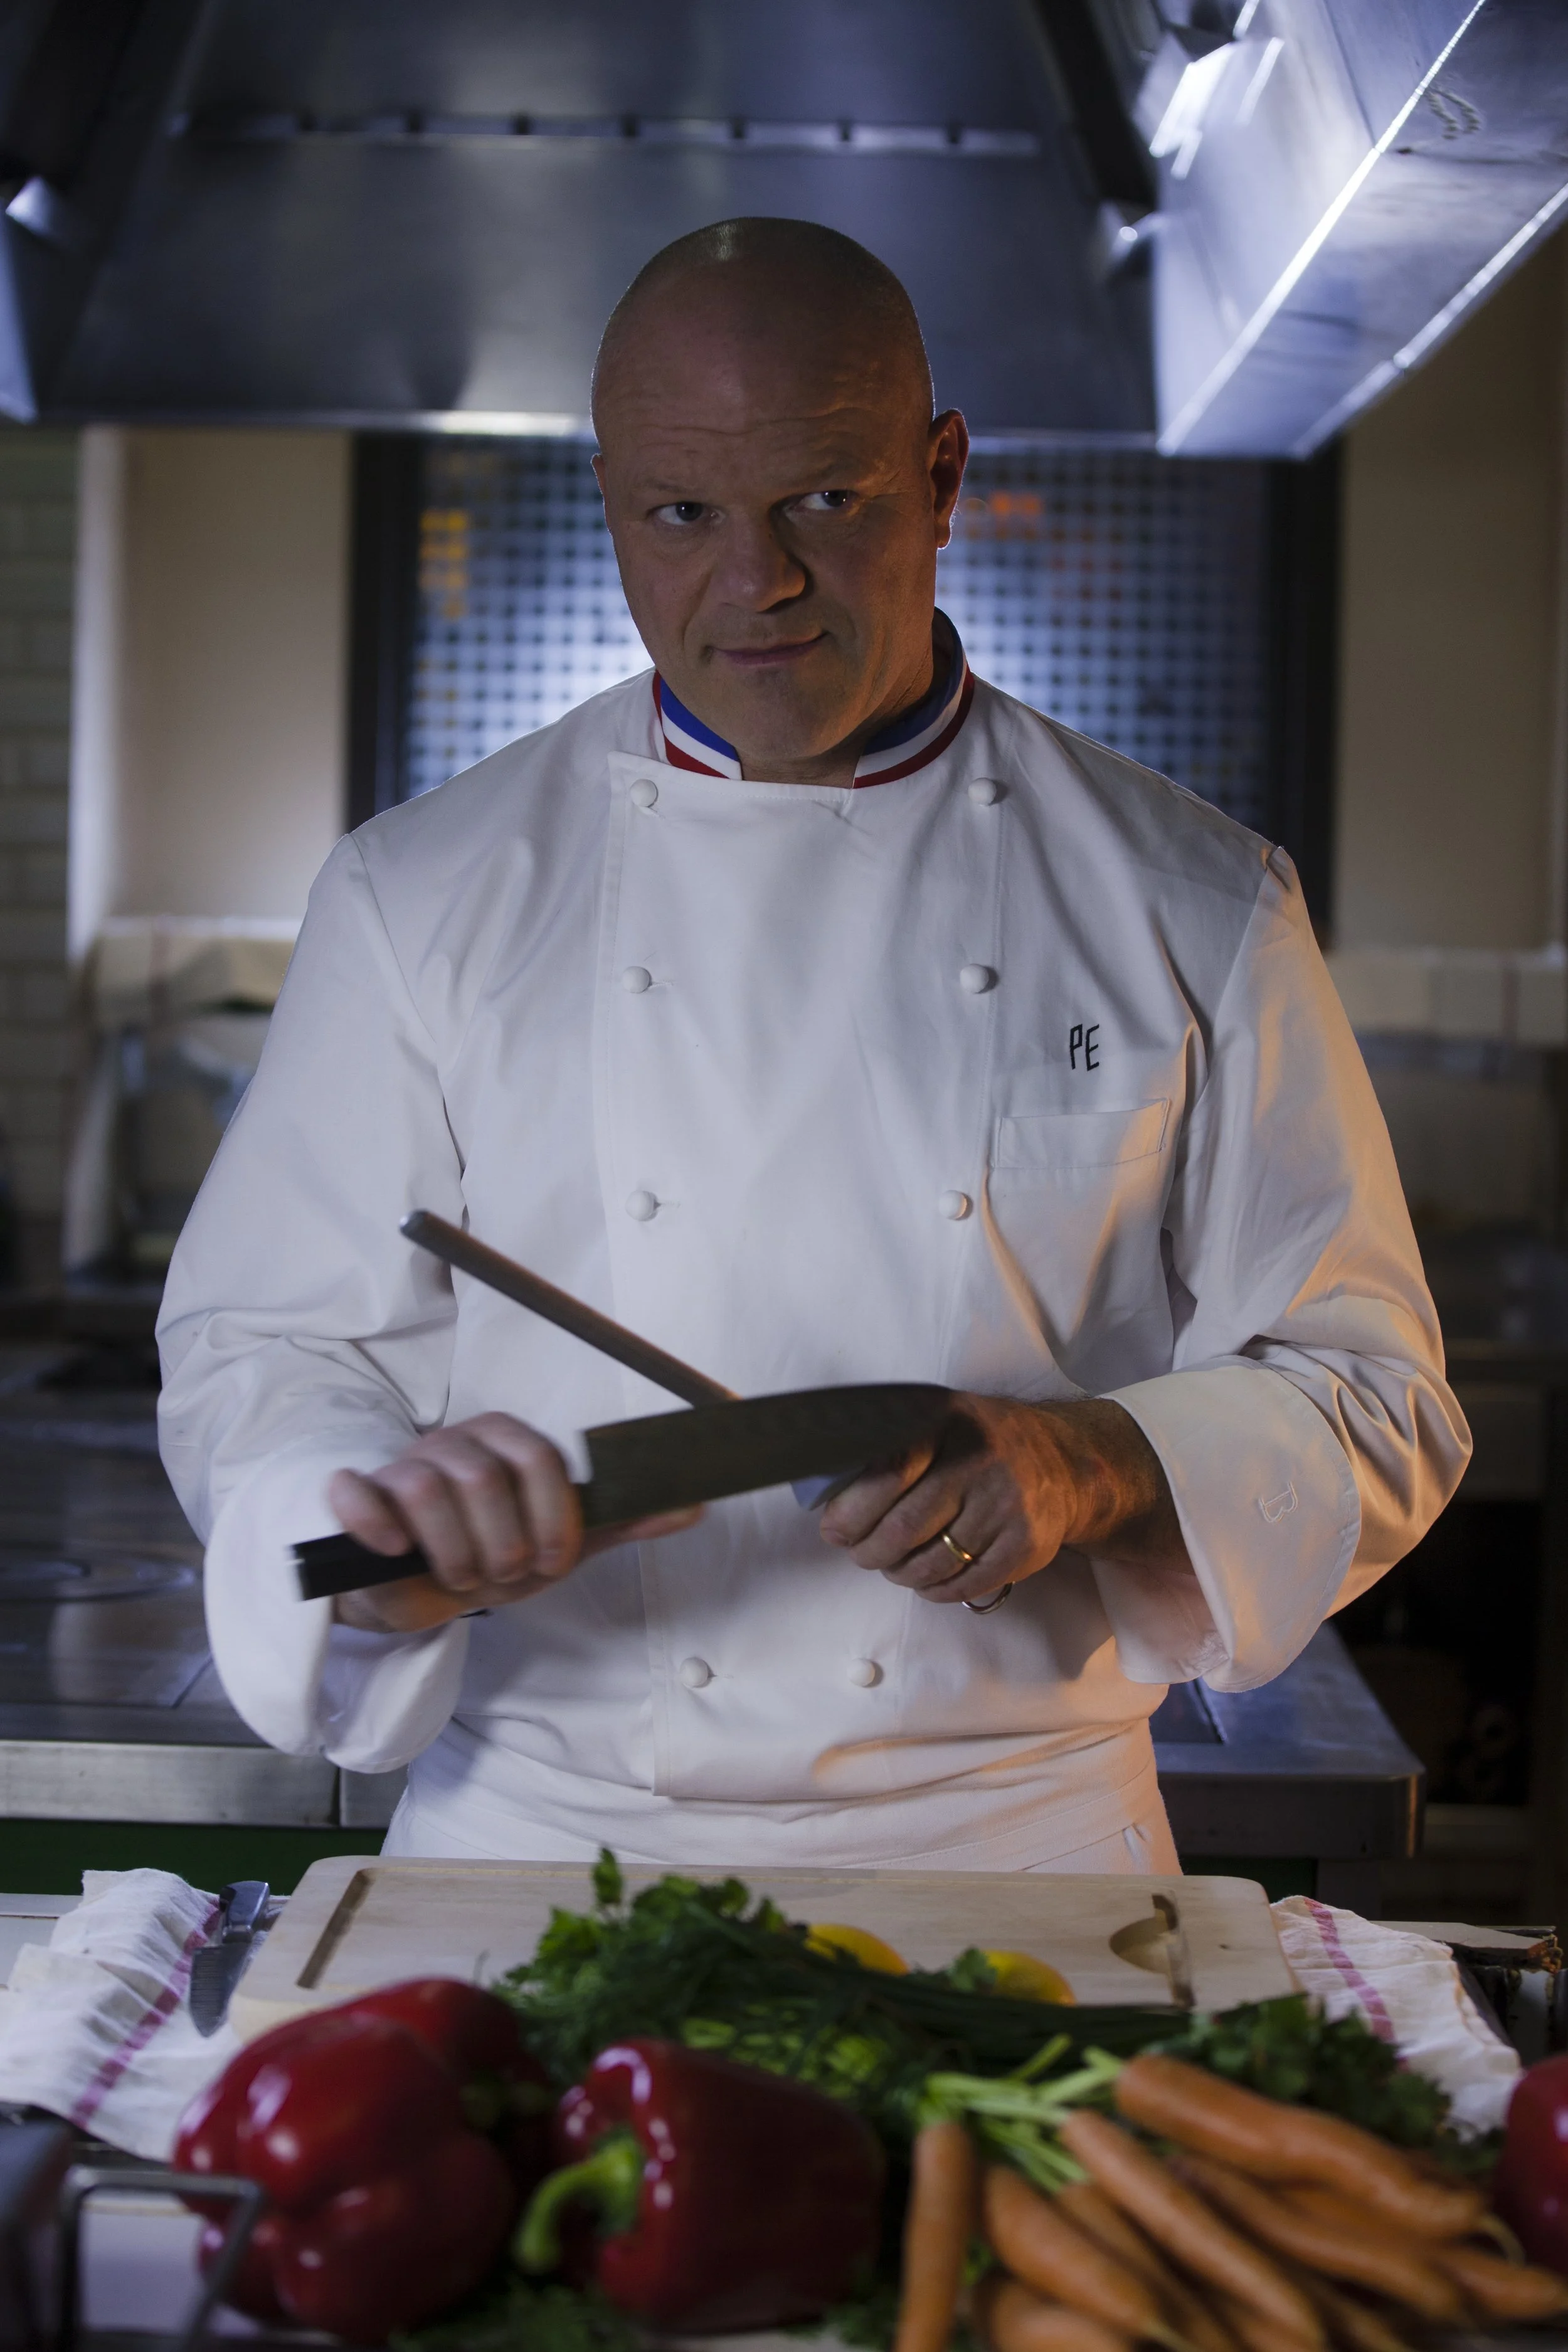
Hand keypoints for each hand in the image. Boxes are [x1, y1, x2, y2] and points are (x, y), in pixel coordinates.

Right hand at [327, 1412, 700, 1632]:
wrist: (422, 1588)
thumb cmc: (495, 1553)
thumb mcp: (560, 1542)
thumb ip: (620, 1521)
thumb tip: (695, 1507)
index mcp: (506, 1440)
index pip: (539, 1459)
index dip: (550, 1520)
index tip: (548, 1562)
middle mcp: (454, 1441)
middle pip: (485, 1479)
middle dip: (501, 1546)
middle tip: (500, 1575)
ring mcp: (401, 1464)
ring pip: (427, 1490)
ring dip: (452, 1552)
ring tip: (459, 1577)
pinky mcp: (358, 1495)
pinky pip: (356, 1493)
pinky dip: (373, 1522)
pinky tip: (394, 1550)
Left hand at [818, 1395, 1186, 1606]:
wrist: (1063, 1462)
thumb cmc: (979, 1443)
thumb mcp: (939, 1421)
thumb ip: (890, 1443)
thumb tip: (828, 1491)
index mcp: (948, 1422)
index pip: (887, 1469)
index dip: (851, 1509)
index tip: (834, 1529)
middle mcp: (980, 1460)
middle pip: (903, 1526)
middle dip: (868, 1551)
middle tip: (858, 1553)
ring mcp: (1006, 1505)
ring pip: (930, 1562)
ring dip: (899, 1573)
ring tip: (892, 1565)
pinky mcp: (1025, 1545)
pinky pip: (963, 1584)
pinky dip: (934, 1590)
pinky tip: (927, 1579)